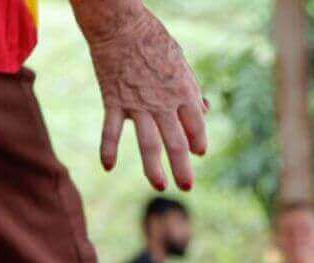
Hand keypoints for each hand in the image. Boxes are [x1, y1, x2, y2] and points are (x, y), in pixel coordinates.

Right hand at [85, 4, 207, 190]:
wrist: (119, 23)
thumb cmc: (152, 38)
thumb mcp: (180, 61)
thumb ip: (192, 88)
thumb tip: (205, 109)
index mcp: (182, 90)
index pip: (197, 125)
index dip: (199, 141)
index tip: (198, 152)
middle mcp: (162, 102)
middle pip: (177, 142)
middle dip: (183, 168)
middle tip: (187, 187)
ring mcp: (137, 104)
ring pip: (148, 144)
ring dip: (154, 168)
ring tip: (160, 186)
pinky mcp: (114, 101)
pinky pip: (111, 130)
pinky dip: (108, 149)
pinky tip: (108, 167)